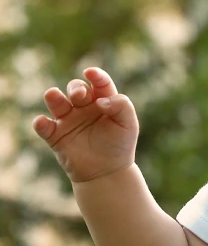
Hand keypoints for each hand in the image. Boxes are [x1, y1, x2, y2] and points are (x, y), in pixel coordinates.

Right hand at [32, 67, 137, 183]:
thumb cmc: (120, 145)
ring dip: (53, 97)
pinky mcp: (56, 136)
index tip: (91, 72)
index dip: (96, 75)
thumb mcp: (128, 124)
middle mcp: (83, 107)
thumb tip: (102, 101)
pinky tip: (42, 122)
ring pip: (57, 102)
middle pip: (76, 89)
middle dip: (76, 88)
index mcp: (103, 100)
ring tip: (52, 95)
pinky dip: (40, 123)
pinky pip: (44, 127)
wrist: (107, 173)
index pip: (99, 83)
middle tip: (80, 95)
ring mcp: (68, 120)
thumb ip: (122, 106)